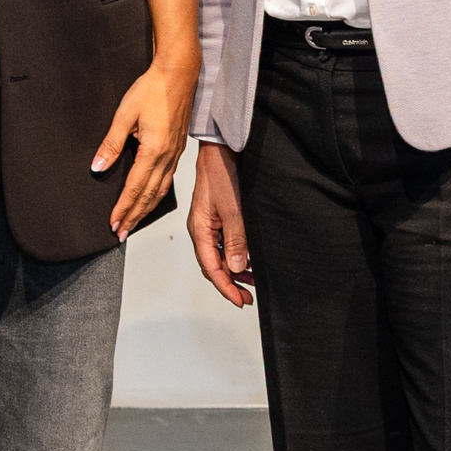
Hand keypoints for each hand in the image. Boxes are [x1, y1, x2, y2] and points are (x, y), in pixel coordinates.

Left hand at [91, 58, 194, 241]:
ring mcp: (175, 154)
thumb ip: (110, 144)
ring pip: (160, 191)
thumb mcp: (124, 115)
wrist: (178, 74)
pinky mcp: (178, 149)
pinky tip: (151, 199)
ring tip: (134, 222)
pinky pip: (168, 180)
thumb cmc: (152, 89)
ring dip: (146, 209)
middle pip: (149, 196)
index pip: (135, 188)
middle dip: (134, 217)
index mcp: (154, 151)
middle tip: (121, 233)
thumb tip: (97, 168)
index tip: (113, 224)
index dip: (123, 208)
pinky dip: (157, 195)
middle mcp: (167, 157)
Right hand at [188, 142, 253, 306]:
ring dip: (233, 270)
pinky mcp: (216, 217)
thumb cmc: (220, 174)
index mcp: (200, 231)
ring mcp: (208, 224)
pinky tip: (246, 259)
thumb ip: (235, 240)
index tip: (240, 300)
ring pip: (218, 256)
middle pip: (213, 266)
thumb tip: (235, 268)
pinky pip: (223, 244)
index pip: (211, 268)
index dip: (226, 287)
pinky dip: (234, 255)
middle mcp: (201, 230)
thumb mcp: (232, 209)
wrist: (218, 150)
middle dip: (230, 283)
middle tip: (248, 297)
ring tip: (251, 281)